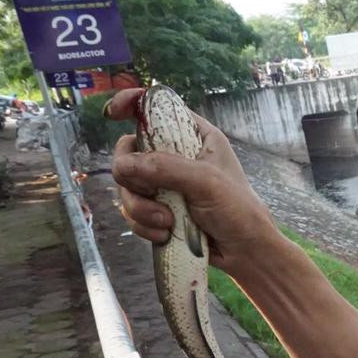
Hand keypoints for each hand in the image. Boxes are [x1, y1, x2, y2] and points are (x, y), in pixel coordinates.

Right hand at [107, 88, 278, 272]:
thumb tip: (124, 165)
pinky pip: (132, 212)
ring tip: (167, 223)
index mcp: (196, 137)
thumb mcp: (206, 183)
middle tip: (151, 193)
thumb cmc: (239, 212)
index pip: (158, 109)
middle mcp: (177, 157)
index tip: (112, 114)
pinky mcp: (158, 211)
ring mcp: (165, 185)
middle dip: (132, 178)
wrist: (245, 252)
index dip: (132, 104)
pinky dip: (143, 225)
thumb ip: (166, 168)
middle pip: (130, 152)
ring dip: (140, 209)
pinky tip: (165, 234)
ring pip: (126, 187)